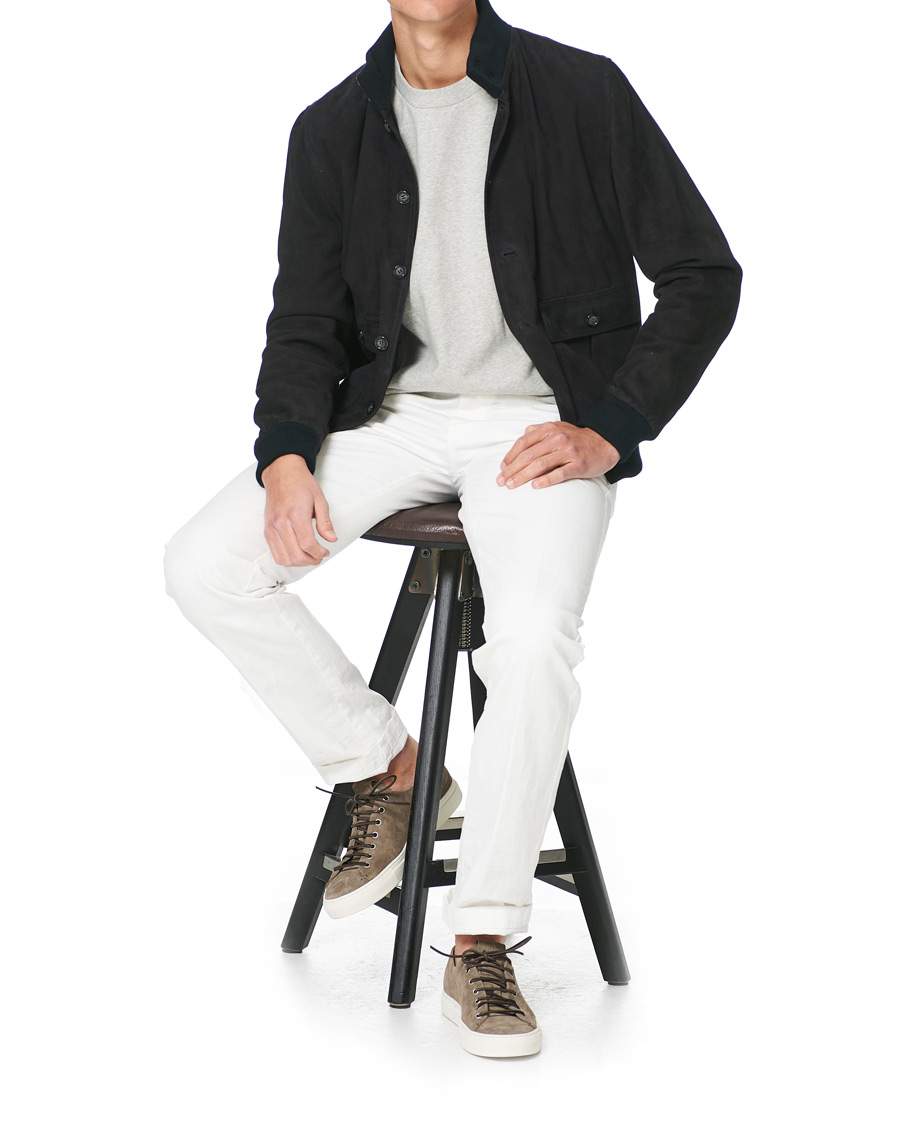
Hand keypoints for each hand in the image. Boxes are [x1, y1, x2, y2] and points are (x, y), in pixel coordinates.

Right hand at [261, 454, 337, 566]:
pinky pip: (275, 553)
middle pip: (296, 554)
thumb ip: (325, 522)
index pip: (307, 543)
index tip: (326, 551)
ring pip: (284, 558)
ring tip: (310, 556)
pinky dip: (288, 559)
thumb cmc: (301, 484)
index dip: (319, 552)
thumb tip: (332, 539)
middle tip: (320, 556)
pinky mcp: (267, 530)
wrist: (281, 473)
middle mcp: (281, 522)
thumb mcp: (320, 499)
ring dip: (299, 562)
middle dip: (311, 560)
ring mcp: (272, 528)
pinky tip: (298, 553)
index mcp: (295, 514)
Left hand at [496, 423, 619, 489]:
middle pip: (529, 455)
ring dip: (523, 476)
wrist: (605, 442)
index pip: (523, 443)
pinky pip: (559, 474)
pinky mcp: (578, 465)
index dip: (510, 457)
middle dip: (512, 470)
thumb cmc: (577, 439)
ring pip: (540, 465)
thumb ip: (538, 432)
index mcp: (549, 429)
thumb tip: (520, 441)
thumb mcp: (557, 428)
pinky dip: (546, 480)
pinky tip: (535, 486)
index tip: (502, 469)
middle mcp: (558, 439)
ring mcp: (568, 452)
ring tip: (512, 486)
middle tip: (501, 482)